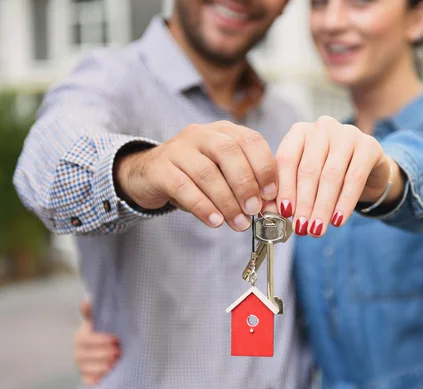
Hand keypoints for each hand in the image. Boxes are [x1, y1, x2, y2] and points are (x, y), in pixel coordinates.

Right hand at [73, 301, 120, 385]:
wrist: (105, 351)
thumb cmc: (104, 332)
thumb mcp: (101, 322)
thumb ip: (93, 313)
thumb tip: (86, 299)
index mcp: (81, 337)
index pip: (88, 339)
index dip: (102, 340)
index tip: (116, 339)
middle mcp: (78, 353)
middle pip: (88, 355)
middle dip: (105, 353)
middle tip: (119, 352)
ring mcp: (80, 367)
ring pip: (89, 369)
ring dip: (103, 366)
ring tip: (116, 363)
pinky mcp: (86, 378)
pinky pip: (89, 381)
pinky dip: (98, 379)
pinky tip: (109, 374)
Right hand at [115, 121, 277, 230]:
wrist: (150, 174)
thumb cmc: (195, 176)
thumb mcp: (224, 174)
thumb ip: (247, 183)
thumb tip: (273, 206)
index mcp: (224, 131)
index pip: (251, 140)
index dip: (264, 167)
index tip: (270, 194)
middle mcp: (202, 134)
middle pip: (229, 152)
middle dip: (245, 184)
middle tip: (254, 210)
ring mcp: (178, 148)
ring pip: (207, 172)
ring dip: (227, 201)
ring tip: (238, 223)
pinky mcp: (159, 168)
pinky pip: (183, 187)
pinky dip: (203, 206)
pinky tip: (215, 222)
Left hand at [275, 116, 404, 235]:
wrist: (368, 169)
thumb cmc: (329, 175)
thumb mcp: (305, 180)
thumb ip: (287, 192)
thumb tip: (270, 212)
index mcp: (300, 131)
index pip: (287, 159)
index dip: (285, 188)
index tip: (284, 213)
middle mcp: (322, 127)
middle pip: (309, 169)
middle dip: (304, 203)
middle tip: (301, 228)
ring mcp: (347, 133)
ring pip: (331, 175)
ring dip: (322, 206)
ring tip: (316, 229)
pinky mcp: (369, 145)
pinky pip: (355, 178)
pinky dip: (345, 202)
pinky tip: (338, 221)